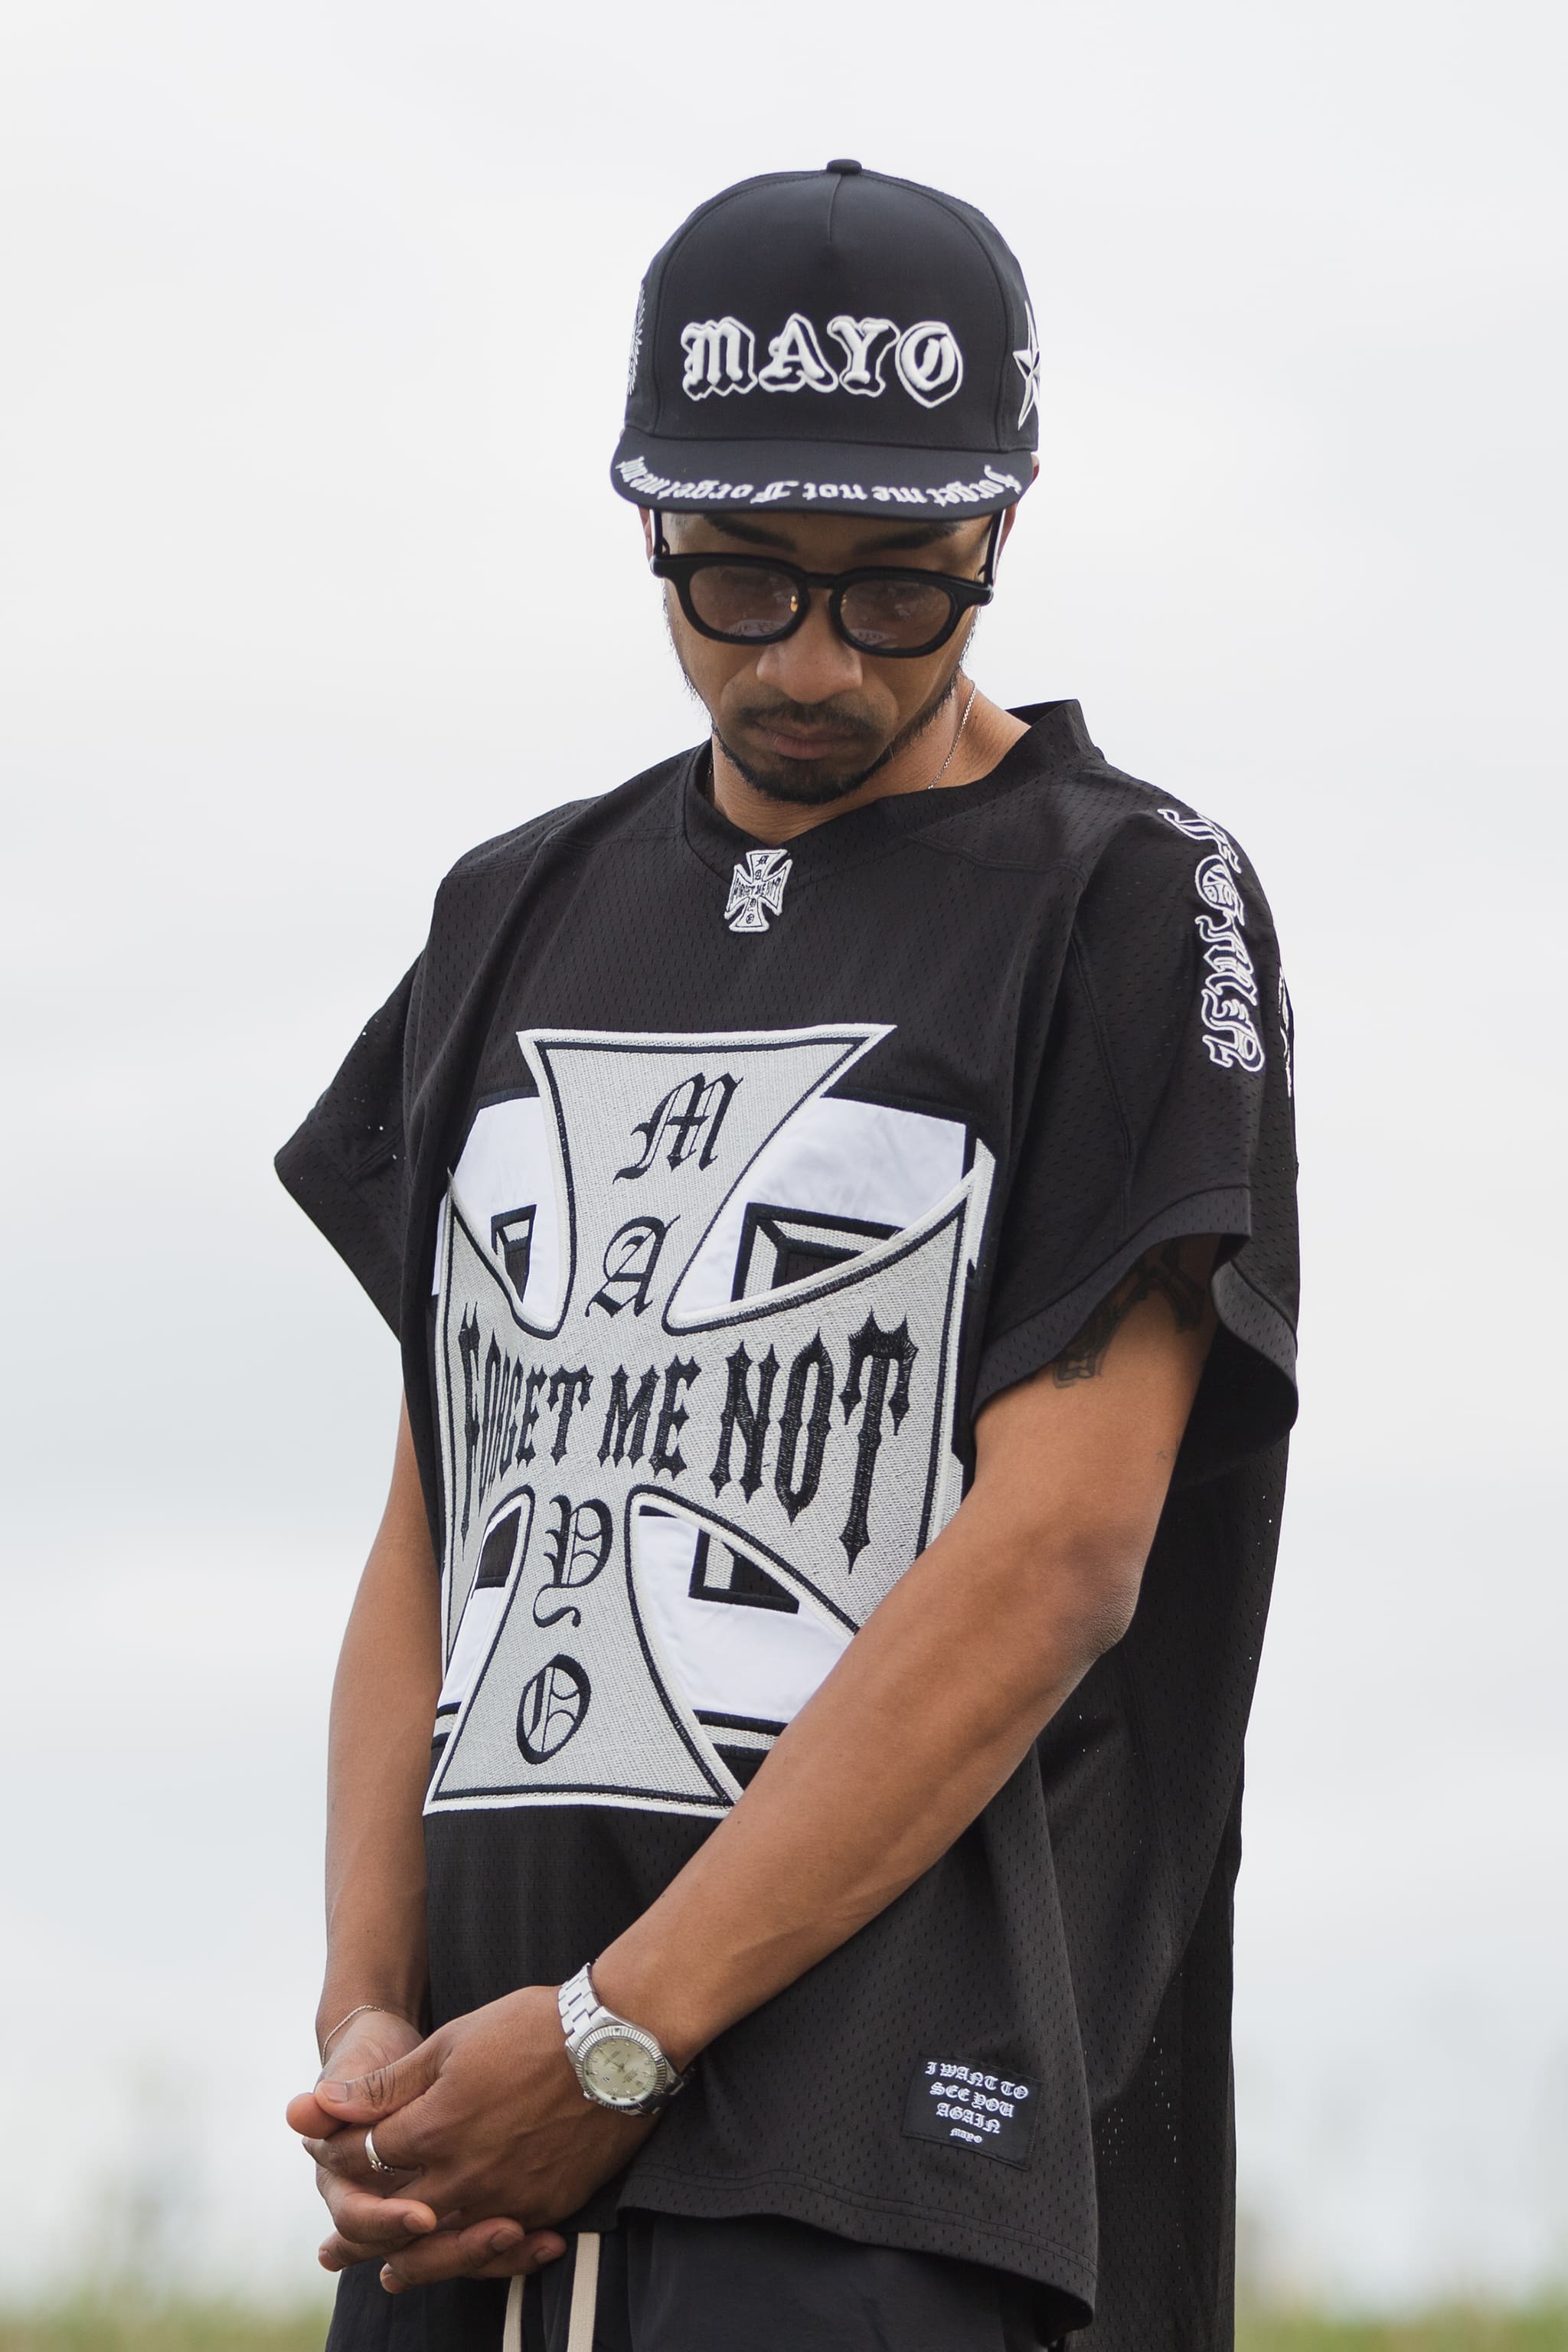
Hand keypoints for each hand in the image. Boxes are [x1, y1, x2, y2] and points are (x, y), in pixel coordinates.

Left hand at [285, 2006, 566, 2285]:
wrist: (618, 2046)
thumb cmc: (533, 2030)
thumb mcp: (453, 2041)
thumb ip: (387, 2083)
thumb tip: (322, 2101)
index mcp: (433, 2128)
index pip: (364, 2157)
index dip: (339, 2156)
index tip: (327, 2155)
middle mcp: (463, 2175)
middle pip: (393, 2219)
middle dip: (359, 2227)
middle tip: (334, 2247)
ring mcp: (506, 2197)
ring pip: (443, 2247)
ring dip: (411, 2259)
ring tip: (388, 2274)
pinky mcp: (546, 2207)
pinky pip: (499, 2248)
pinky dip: (475, 2258)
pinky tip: (465, 2260)